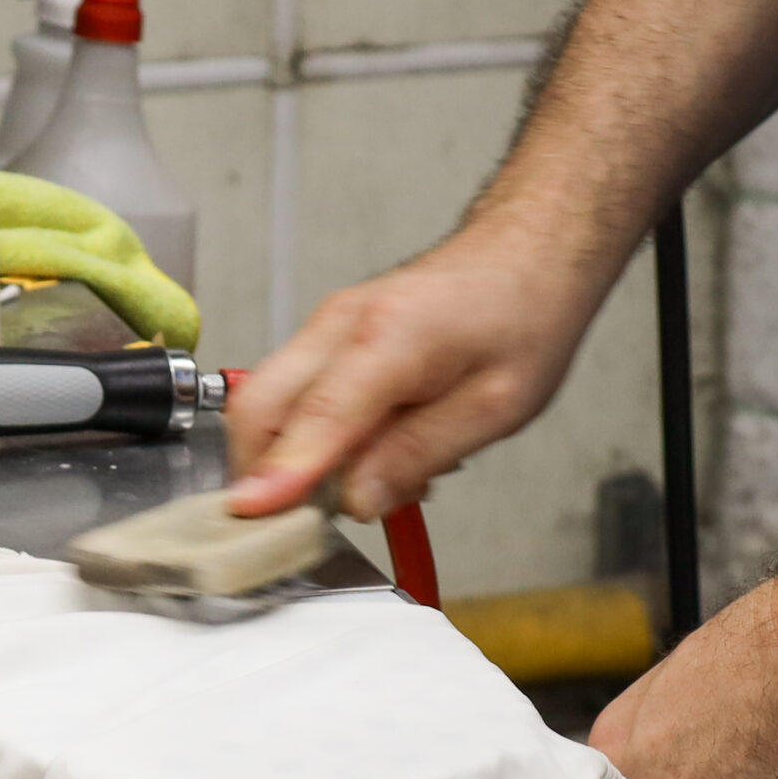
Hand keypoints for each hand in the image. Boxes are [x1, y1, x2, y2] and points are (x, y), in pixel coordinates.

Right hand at [226, 228, 604, 520]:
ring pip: (266, 408)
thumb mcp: (496, 406)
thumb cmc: (522, 316)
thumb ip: (419, 453)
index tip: (253, 515)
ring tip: (373, 477)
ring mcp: (326, 329)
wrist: (525, 254)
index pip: (314, 417)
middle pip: (258, 409)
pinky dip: (313, 440)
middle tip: (305, 524)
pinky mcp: (326, 340)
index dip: (281, 474)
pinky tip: (373, 451)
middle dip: (263, 476)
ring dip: (295, 461)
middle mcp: (341, 324)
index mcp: (390, 335)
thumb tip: (357, 501)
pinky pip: (295, 401)